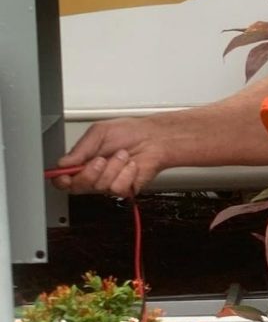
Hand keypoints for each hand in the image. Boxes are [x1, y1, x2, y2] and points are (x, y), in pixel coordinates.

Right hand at [52, 117, 166, 196]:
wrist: (153, 138)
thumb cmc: (129, 132)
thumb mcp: (99, 133)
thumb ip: (80, 149)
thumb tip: (63, 163)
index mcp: (83, 160)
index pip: (63, 177)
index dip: (60, 179)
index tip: (64, 175)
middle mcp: (94, 174)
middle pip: (78, 187)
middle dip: (89, 172)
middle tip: (101, 159)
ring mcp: (108, 183)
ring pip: (100, 187)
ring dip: (114, 167)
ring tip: (122, 155)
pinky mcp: (124, 189)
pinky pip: (118, 188)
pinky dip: (126, 174)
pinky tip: (131, 165)